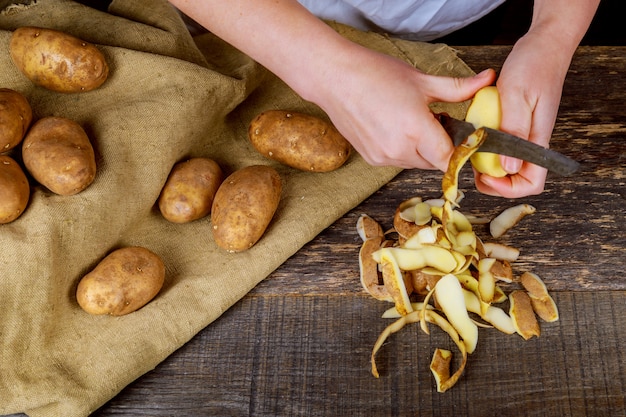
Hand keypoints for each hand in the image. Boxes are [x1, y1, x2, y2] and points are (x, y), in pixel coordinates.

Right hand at [308, 46, 495, 170]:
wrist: (335, 78)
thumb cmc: (376, 74)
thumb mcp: (422, 80)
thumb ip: (458, 88)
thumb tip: (487, 80)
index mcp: (416, 130)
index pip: (449, 158)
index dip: (460, 150)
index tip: (464, 139)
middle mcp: (399, 150)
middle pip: (434, 163)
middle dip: (441, 147)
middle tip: (436, 121)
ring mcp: (383, 157)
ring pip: (416, 163)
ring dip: (422, 150)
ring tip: (413, 121)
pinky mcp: (372, 159)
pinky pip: (398, 161)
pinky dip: (404, 149)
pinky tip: (396, 126)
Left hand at [474, 29, 578, 196]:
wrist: (544, 45)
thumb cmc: (533, 65)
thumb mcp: (516, 95)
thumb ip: (513, 131)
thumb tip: (508, 168)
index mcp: (538, 139)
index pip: (532, 183)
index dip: (507, 188)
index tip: (484, 175)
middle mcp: (533, 142)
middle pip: (518, 180)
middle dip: (494, 182)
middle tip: (471, 165)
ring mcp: (526, 135)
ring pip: (509, 166)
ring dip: (488, 166)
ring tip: (470, 151)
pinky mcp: (518, 126)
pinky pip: (504, 148)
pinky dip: (488, 149)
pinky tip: (475, 136)